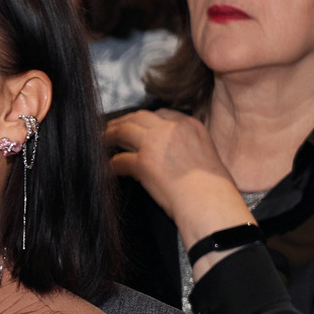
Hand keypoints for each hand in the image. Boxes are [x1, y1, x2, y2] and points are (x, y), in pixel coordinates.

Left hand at [105, 109, 253, 267]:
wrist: (209, 200)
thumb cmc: (211, 185)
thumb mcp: (204, 151)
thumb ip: (186, 143)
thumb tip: (167, 150)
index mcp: (190, 124)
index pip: (161, 113)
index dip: (144, 119)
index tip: (136, 123)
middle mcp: (171, 129)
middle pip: (139, 117)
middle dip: (124, 121)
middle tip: (112, 128)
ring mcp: (155, 144)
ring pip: (123, 131)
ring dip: (110, 135)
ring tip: (102, 141)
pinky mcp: (142, 163)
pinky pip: (119, 160)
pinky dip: (111, 165)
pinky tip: (109, 169)